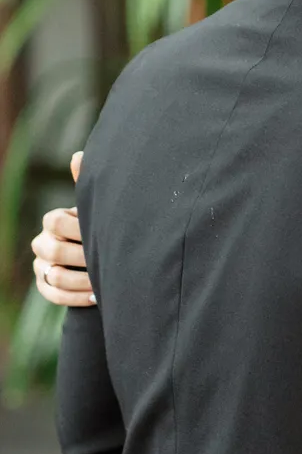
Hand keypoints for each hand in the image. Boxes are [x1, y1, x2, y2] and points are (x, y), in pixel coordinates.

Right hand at [32, 152, 94, 306]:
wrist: (102, 254)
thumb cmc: (99, 226)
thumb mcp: (95, 208)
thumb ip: (86, 185)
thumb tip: (79, 156)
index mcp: (53, 221)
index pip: (56, 221)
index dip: (79, 229)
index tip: (103, 236)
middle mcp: (42, 243)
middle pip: (54, 251)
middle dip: (83, 257)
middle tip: (108, 261)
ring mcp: (41, 266)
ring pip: (55, 276)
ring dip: (83, 281)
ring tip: (106, 283)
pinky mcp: (45, 286)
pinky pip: (54, 295)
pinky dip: (76, 298)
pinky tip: (97, 297)